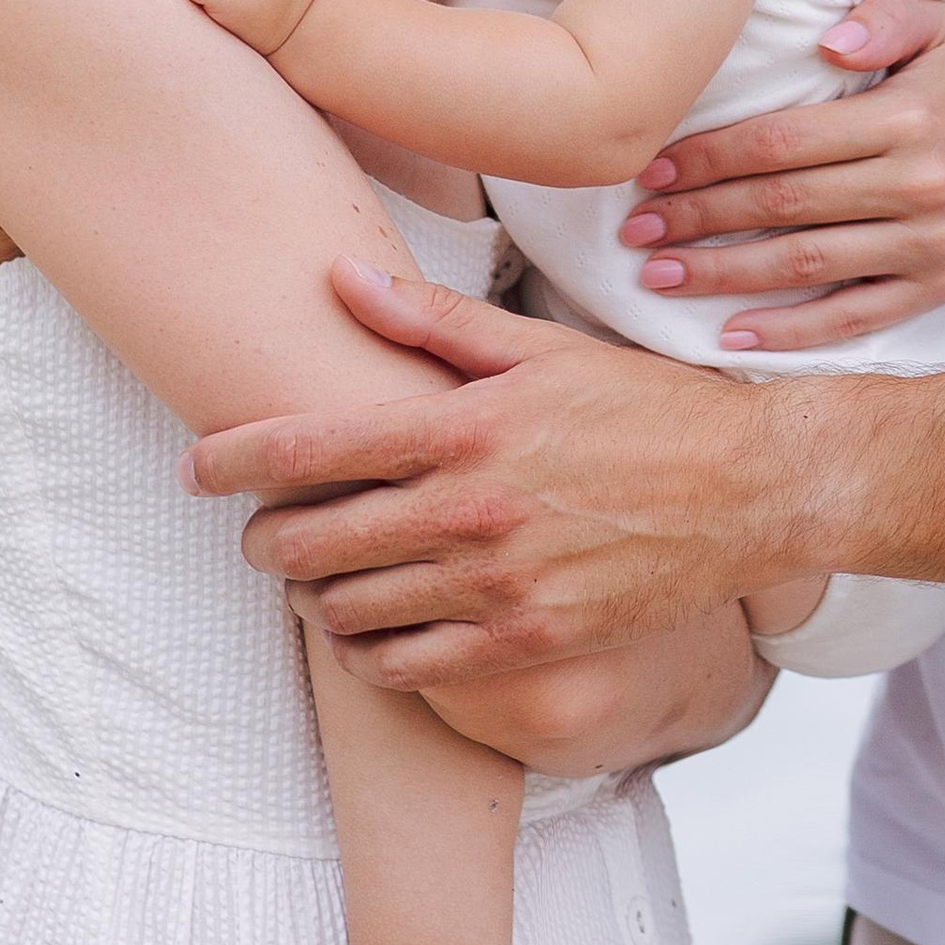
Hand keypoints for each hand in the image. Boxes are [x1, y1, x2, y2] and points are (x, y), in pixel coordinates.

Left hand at [183, 259, 804, 687]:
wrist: (750, 489)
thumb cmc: (645, 408)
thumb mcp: (542, 349)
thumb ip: (432, 320)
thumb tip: (338, 276)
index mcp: (467, 426)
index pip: (312, 447)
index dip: (234, 458)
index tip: (194, 466)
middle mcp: (471, 510)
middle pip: (310, 541)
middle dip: (264, 539)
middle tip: (259, 532)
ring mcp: (498, 585)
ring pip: (349, 611)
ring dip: (314, 597)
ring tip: (316, 580)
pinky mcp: (528, 643)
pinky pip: (408, 668)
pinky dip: (368, 654)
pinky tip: (369, 632)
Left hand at [619, 0, 944, 351]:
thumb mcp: (942, 30)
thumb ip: (887, 17)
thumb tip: (828, 39)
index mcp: (908, 118)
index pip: (786, 141)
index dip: (712, 157)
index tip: (654, 170)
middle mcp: (918, 185)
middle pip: (784, 205)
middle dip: (700, 217)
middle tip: (637, 228)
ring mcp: (927, 245)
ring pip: (806, 265)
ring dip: (724, 273)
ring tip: (658, 275)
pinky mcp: (932, 290)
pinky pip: (852, 317)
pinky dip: (789, 332)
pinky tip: (729, 333)